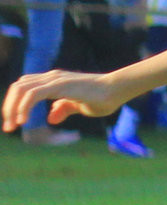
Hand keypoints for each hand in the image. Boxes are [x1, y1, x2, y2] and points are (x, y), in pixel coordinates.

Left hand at [4, 69, 127, 131]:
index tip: (15, 122)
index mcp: (53, 81)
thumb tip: (50, 118)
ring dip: (12, 108)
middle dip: (9, 107)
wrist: (118, 90)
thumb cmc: (104, 97)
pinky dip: (23, 107)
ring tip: (13, 125)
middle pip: (18, 87)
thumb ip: (64, 109)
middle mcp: (51, 77)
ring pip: (21, 89)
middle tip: (8, 127)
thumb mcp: (79, 106)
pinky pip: (32, 94)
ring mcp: (54, 79)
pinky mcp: (59, 85)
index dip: (15, 103)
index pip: (25, 87)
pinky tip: (23, 121)